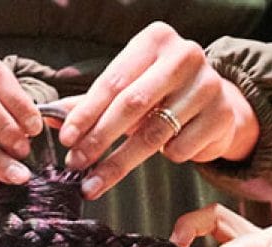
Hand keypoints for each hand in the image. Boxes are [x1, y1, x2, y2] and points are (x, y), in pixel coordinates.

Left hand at [58, 22, 259, 198]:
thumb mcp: (129, 87)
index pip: (113, 81)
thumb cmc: (163, 93)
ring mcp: (208, 84)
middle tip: (76, 164)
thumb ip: (92, 102)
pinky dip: (166, 156)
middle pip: (132, 104)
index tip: (66, 139)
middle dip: (99, 138)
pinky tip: (166, 151)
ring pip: (154, 133)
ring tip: (96, 181)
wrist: (216, 103)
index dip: (86, 113)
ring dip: (119, 162)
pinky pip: (180, 148)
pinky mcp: (221, 115)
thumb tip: (50, 119)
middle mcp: (184, 55)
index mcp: (156, 40)